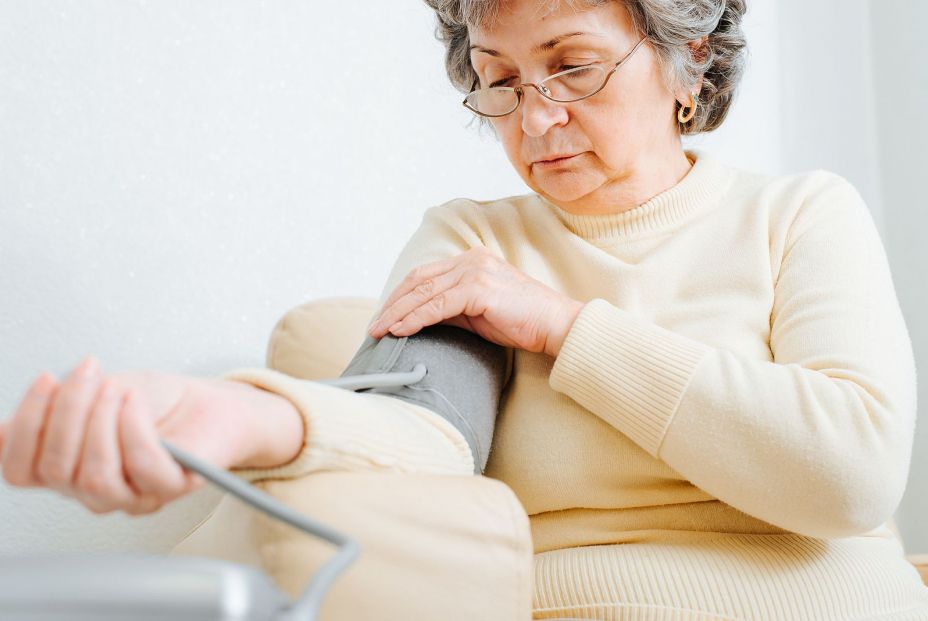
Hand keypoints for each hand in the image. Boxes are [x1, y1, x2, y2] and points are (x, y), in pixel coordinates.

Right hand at [0, 356, 265, 514]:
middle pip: (56, 469)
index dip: (24, 426)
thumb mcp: (91, 394)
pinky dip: (133, 427)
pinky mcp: (171, 487)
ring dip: (100, 421)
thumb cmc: (153, 400)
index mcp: (67, 470)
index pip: (20, 470)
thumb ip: (51, 412)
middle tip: (87, 371)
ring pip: (95, 476)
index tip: (47, 378)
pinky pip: (142, 466)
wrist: (209, 401)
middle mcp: (94, 490)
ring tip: (116, 387)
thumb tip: (2, 425)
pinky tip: (134, 401)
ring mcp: (133, 495)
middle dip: (67, 411)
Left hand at [367, 246, 584, 356]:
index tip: (384, 316)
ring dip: (397, 313)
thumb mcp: (479, 312)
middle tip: (373, 326)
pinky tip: (400, 331)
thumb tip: (418, 319)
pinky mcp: (479, 289)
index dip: (400, 295)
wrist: (556, 325)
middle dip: (392, 304)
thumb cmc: (521, 321)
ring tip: (379, 331)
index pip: (425, 275)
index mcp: (472, 261)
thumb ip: (451, 308)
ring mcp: (476, 272)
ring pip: (423, 292)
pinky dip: (415, 318)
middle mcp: (471, 260)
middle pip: (418, 280)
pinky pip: (437, 305)